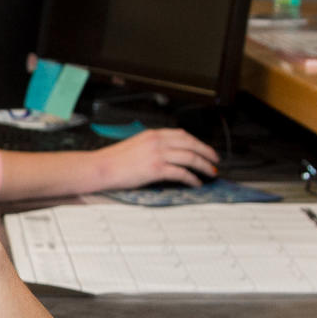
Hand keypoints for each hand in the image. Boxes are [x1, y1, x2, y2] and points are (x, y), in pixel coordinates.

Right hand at [93, 128, 220, 187]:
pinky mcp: (156, 169)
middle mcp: (157, 141)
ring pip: (190, 157)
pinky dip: (192, 178)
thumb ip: (153, 146)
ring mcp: (157, 154)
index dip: (198, 142)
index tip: (205, 149)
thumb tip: (169, 154)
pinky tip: (196, 183)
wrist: (101, 167)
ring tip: (211, 172)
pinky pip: (181, 173)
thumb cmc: (114, 160)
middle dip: (207, 152)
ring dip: (204, 165)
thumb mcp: (136, 145)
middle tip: (215, 161)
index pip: (182, 134)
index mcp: (153, 134)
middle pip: (191, 143)